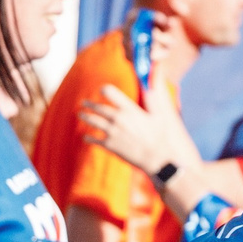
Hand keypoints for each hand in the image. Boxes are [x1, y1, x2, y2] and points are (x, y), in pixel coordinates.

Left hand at [80, 83, 200, 180]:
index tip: (102, 90)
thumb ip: (153, 97)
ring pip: (93, 121)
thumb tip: (153, 81)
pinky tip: (85, 137)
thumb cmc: (161, 137)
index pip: (110, 92)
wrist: (157, 159)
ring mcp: (112, 132)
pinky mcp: (110, 146)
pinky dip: (88, 138)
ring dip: (85, 117)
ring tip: (81, 114)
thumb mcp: (160, 114)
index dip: (105, 90)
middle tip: (84, 103)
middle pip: (98, 107)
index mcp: (129, 109)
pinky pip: (95, 140)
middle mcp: (118, 119)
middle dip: (90, 104)